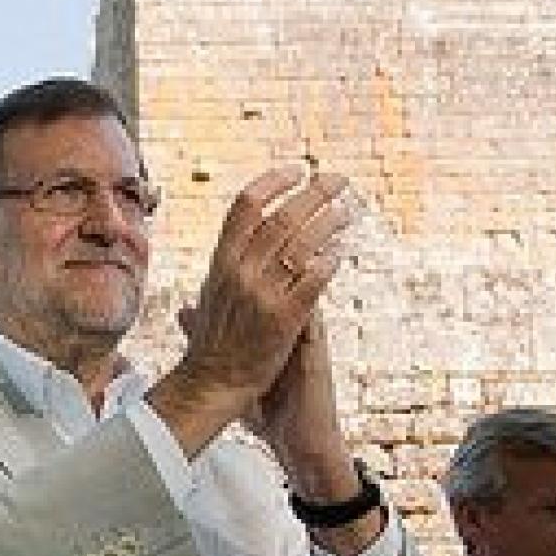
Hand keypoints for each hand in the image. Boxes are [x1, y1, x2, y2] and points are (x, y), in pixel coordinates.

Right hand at [176, 167, 350, 407]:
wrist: (210, 385)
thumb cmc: (209, 345)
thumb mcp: (207, 299)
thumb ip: (221, 271)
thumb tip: (225, 251)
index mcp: (220, 262)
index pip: (245, 206)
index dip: (273, 182)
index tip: (296, 170)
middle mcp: (240, 272)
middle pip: (281, 216)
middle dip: (313, 192)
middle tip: (336, 179)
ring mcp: (262, 294)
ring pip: (302, 242)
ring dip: (329, 220)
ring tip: (348, 210)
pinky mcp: (284, 318)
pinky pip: (314, 278)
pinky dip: (330, 260)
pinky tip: (341, 253)